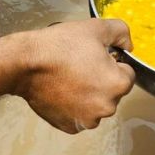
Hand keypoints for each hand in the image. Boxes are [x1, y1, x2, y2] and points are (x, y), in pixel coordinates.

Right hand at [15, 19, 135, 133]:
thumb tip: (128, 44)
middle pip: (112, 90)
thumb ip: (120, 32)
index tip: (93, 55)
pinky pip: (79, 114)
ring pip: (95, 103)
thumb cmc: (60, 45)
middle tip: (79, 63)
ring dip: (88, 93)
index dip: (111, 61)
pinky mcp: (70, 126)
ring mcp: (88, 120)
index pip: (127, 72)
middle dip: (100, 78)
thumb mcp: (95, 27)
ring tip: (67, 75)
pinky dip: (73, 104)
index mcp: (118, 84)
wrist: (26, 63)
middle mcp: (107, 107)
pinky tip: (60, 88)